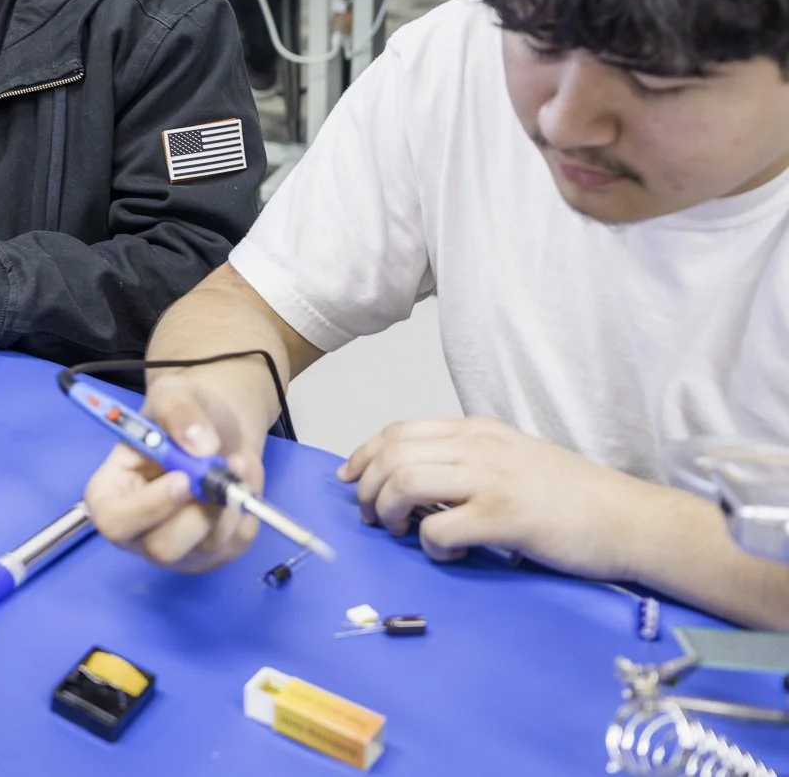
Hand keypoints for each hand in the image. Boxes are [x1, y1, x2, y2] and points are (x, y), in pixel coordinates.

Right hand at [81, 375, 263, 572]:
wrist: (220, 430)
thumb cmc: (185, 415)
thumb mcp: (174, 394)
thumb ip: (179, 411)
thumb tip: (201, 445)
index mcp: (111, 494)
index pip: (114, 520)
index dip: (146, 507)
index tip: (182, 479)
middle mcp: (140, 530)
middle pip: (162, 548)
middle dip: (198, 514)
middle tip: (220, 472)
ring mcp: (178, 548)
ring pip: (205, 548)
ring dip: (230, 504)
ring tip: (236, 461)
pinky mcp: (214, 554)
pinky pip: (236, 545)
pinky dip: (247, 510)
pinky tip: (241, 482)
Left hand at [339, 416, 649, 579]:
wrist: (632, 519)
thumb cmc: (576, 497)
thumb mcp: (514, 459)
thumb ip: (467, 461)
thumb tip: (415, 483)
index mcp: (478, 430)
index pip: (399, 431)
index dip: (364, 455)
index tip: (350, 479)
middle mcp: (479, 446)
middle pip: (392, 454)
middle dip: (368, 488)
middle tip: (373, 517)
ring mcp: (491, 479)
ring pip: (404, 482)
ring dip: (390, 512)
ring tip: (401, 533)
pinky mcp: (505, 517)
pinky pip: (437, 528)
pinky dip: (429, 545)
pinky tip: (448, 552)